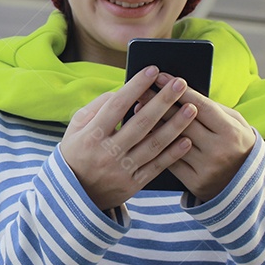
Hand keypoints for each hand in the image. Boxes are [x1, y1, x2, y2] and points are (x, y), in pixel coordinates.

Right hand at [60, 66, 198, 210]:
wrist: (74, 194)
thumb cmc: (77, 151)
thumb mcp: (76, 128)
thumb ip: (97, 107)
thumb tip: (124, 91)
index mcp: (92, 135)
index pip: (117, 105)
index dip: (136, 86)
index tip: (152, 70)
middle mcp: (107, 152)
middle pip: (141, 123)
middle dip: (162, 101)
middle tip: (180, 83)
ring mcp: (122, 170)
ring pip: (153, 145)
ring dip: (175, 126)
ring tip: (191, 108)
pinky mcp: (133, 185)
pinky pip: (156, 167)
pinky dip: (173, 154)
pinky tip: (186, 139)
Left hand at [138, 73, 255, 201]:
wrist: (245, 184)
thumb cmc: (236, 143)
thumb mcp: (235, 123)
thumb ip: (212, 108)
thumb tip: (182, 90)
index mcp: (230, 131)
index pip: (201, 106)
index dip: (180, 90)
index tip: (161, 76)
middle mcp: (218, 149)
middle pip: (183, 122)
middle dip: (160, 103)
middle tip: (141, 89)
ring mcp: (206, 168)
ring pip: (173, 141)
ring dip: (153, 124)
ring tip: (137, 109)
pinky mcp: (195, 182)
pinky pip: (170, 162)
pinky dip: (156, 146)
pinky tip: (143, 134)